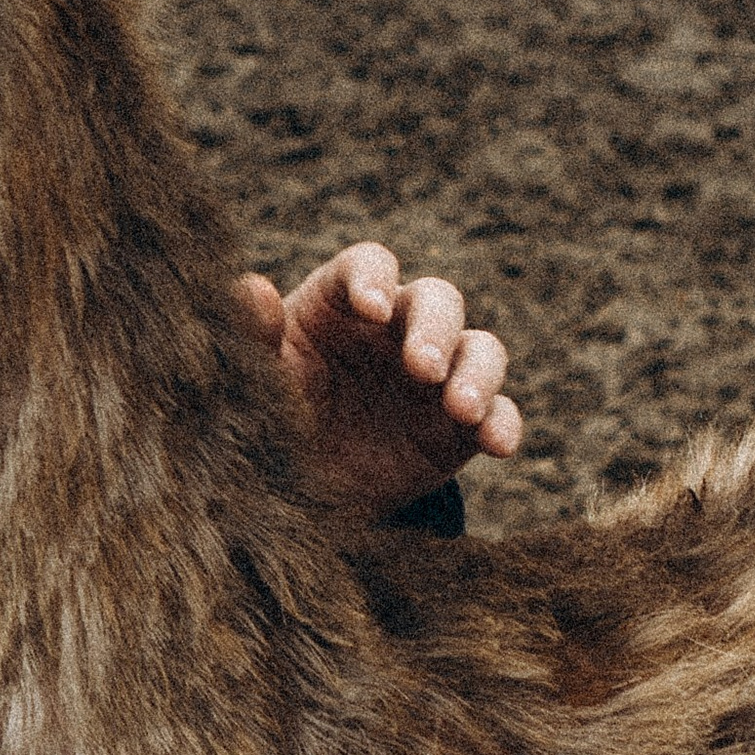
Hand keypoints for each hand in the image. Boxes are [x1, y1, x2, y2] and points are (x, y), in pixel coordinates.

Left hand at [236, 244, 519, 515]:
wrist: (296, 488)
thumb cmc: (271, 414)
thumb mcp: (258, 380)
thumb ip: (255, 337)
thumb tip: (252, 290)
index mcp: (342, 302)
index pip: (369, 266)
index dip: (373, 279)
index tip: (371, 308)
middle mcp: (398, 327)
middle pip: (436, 300)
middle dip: (434, 329)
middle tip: (422, 368)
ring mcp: (437, 374)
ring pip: (481, 348)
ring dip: (477, 373)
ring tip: (461, 409)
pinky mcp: (461, 424)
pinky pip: (498, 412)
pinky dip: (502, 422)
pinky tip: (497, 444)